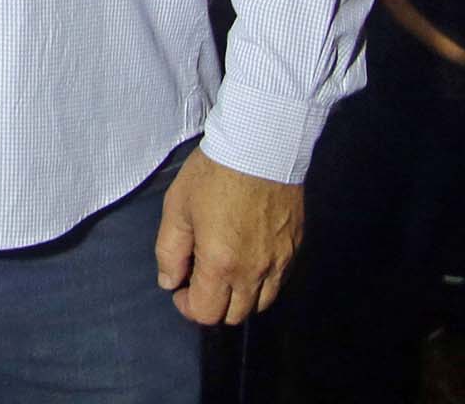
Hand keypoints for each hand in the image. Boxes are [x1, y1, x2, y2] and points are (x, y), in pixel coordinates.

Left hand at [154, 147, 303, 325]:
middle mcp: (254, 272)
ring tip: (223, 272)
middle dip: (213, 305)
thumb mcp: (177, 209)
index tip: (179, 289)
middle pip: (236, 315)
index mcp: (221, 264)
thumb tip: (169, 281)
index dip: (188, 307)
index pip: (207, 313)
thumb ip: (169, 251)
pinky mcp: (295, 250)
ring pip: (261, 304)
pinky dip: (261, 283)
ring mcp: (279, 263)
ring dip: (239, 297)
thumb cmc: (213, 175)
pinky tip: (247, 260)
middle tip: (199, 280)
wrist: (261, 150)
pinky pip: (279, 283)